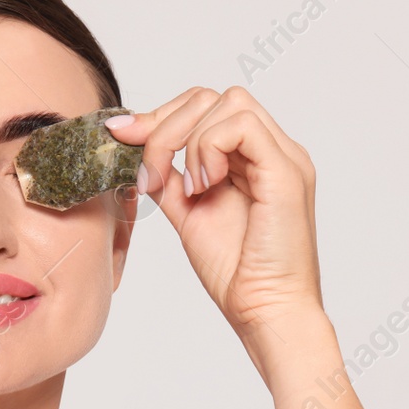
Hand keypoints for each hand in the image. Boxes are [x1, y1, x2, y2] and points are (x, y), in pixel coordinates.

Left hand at [106, 87, 322, 341]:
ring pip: (226, 102)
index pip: (205, 108)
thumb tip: (136, 150)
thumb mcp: (188, 214)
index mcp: (252, 158)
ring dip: (189, 142)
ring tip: (189, 190)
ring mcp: (283, 157)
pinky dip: (208, 149)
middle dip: (165, 126)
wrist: (265, 311)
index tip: (122, 137)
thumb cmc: (237, 273)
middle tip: (149, 174)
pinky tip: (203, 187)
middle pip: (212, 97)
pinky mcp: (286, 171)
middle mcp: (272, 150)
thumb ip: (170, 179)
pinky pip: (241, 126)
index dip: (159, 118)